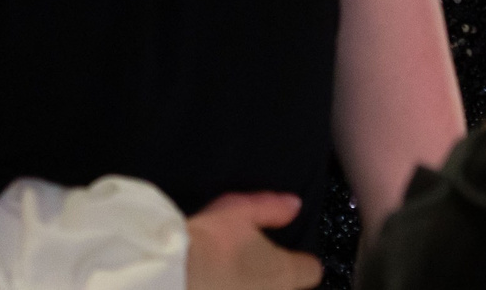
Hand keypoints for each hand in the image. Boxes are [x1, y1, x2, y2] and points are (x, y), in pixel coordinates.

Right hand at [186, 192, 323, 289]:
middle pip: (287, 288)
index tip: (288, 255)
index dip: (301, 261)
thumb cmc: (211, 239)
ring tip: (235, 275)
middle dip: (278, 279)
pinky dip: (233, 288)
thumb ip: (272, 209)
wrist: (174, 272)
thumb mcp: (242, 211)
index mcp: (283, 273)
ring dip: (254, 285)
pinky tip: (219, 282)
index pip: (311, 271)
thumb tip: (295, 205)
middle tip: (255, 265)